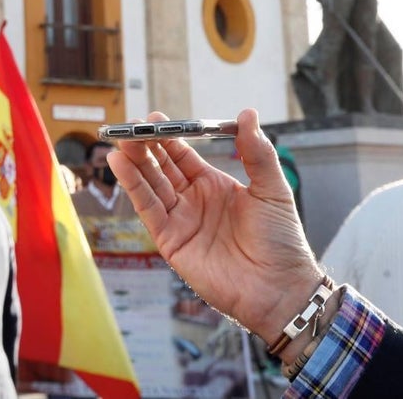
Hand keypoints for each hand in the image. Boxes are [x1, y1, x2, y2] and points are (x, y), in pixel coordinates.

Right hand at [108, 109, 321, 351]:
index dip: (168, 137)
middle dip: (144, 146)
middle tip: (131, 126)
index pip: (183, 155)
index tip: (154, 119)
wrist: (280, 287)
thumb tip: (247, 114)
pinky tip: (121, 165)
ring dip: (134, 163)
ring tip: (121, 141)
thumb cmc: (282, 242)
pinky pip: (147, 208)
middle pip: (161, 167)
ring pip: (149, 185)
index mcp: (214, 185)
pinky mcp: (169, 240)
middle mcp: (192, 200)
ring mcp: (179, 220)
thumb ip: (257, 152)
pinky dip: (133, 186)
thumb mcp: (272, 189)